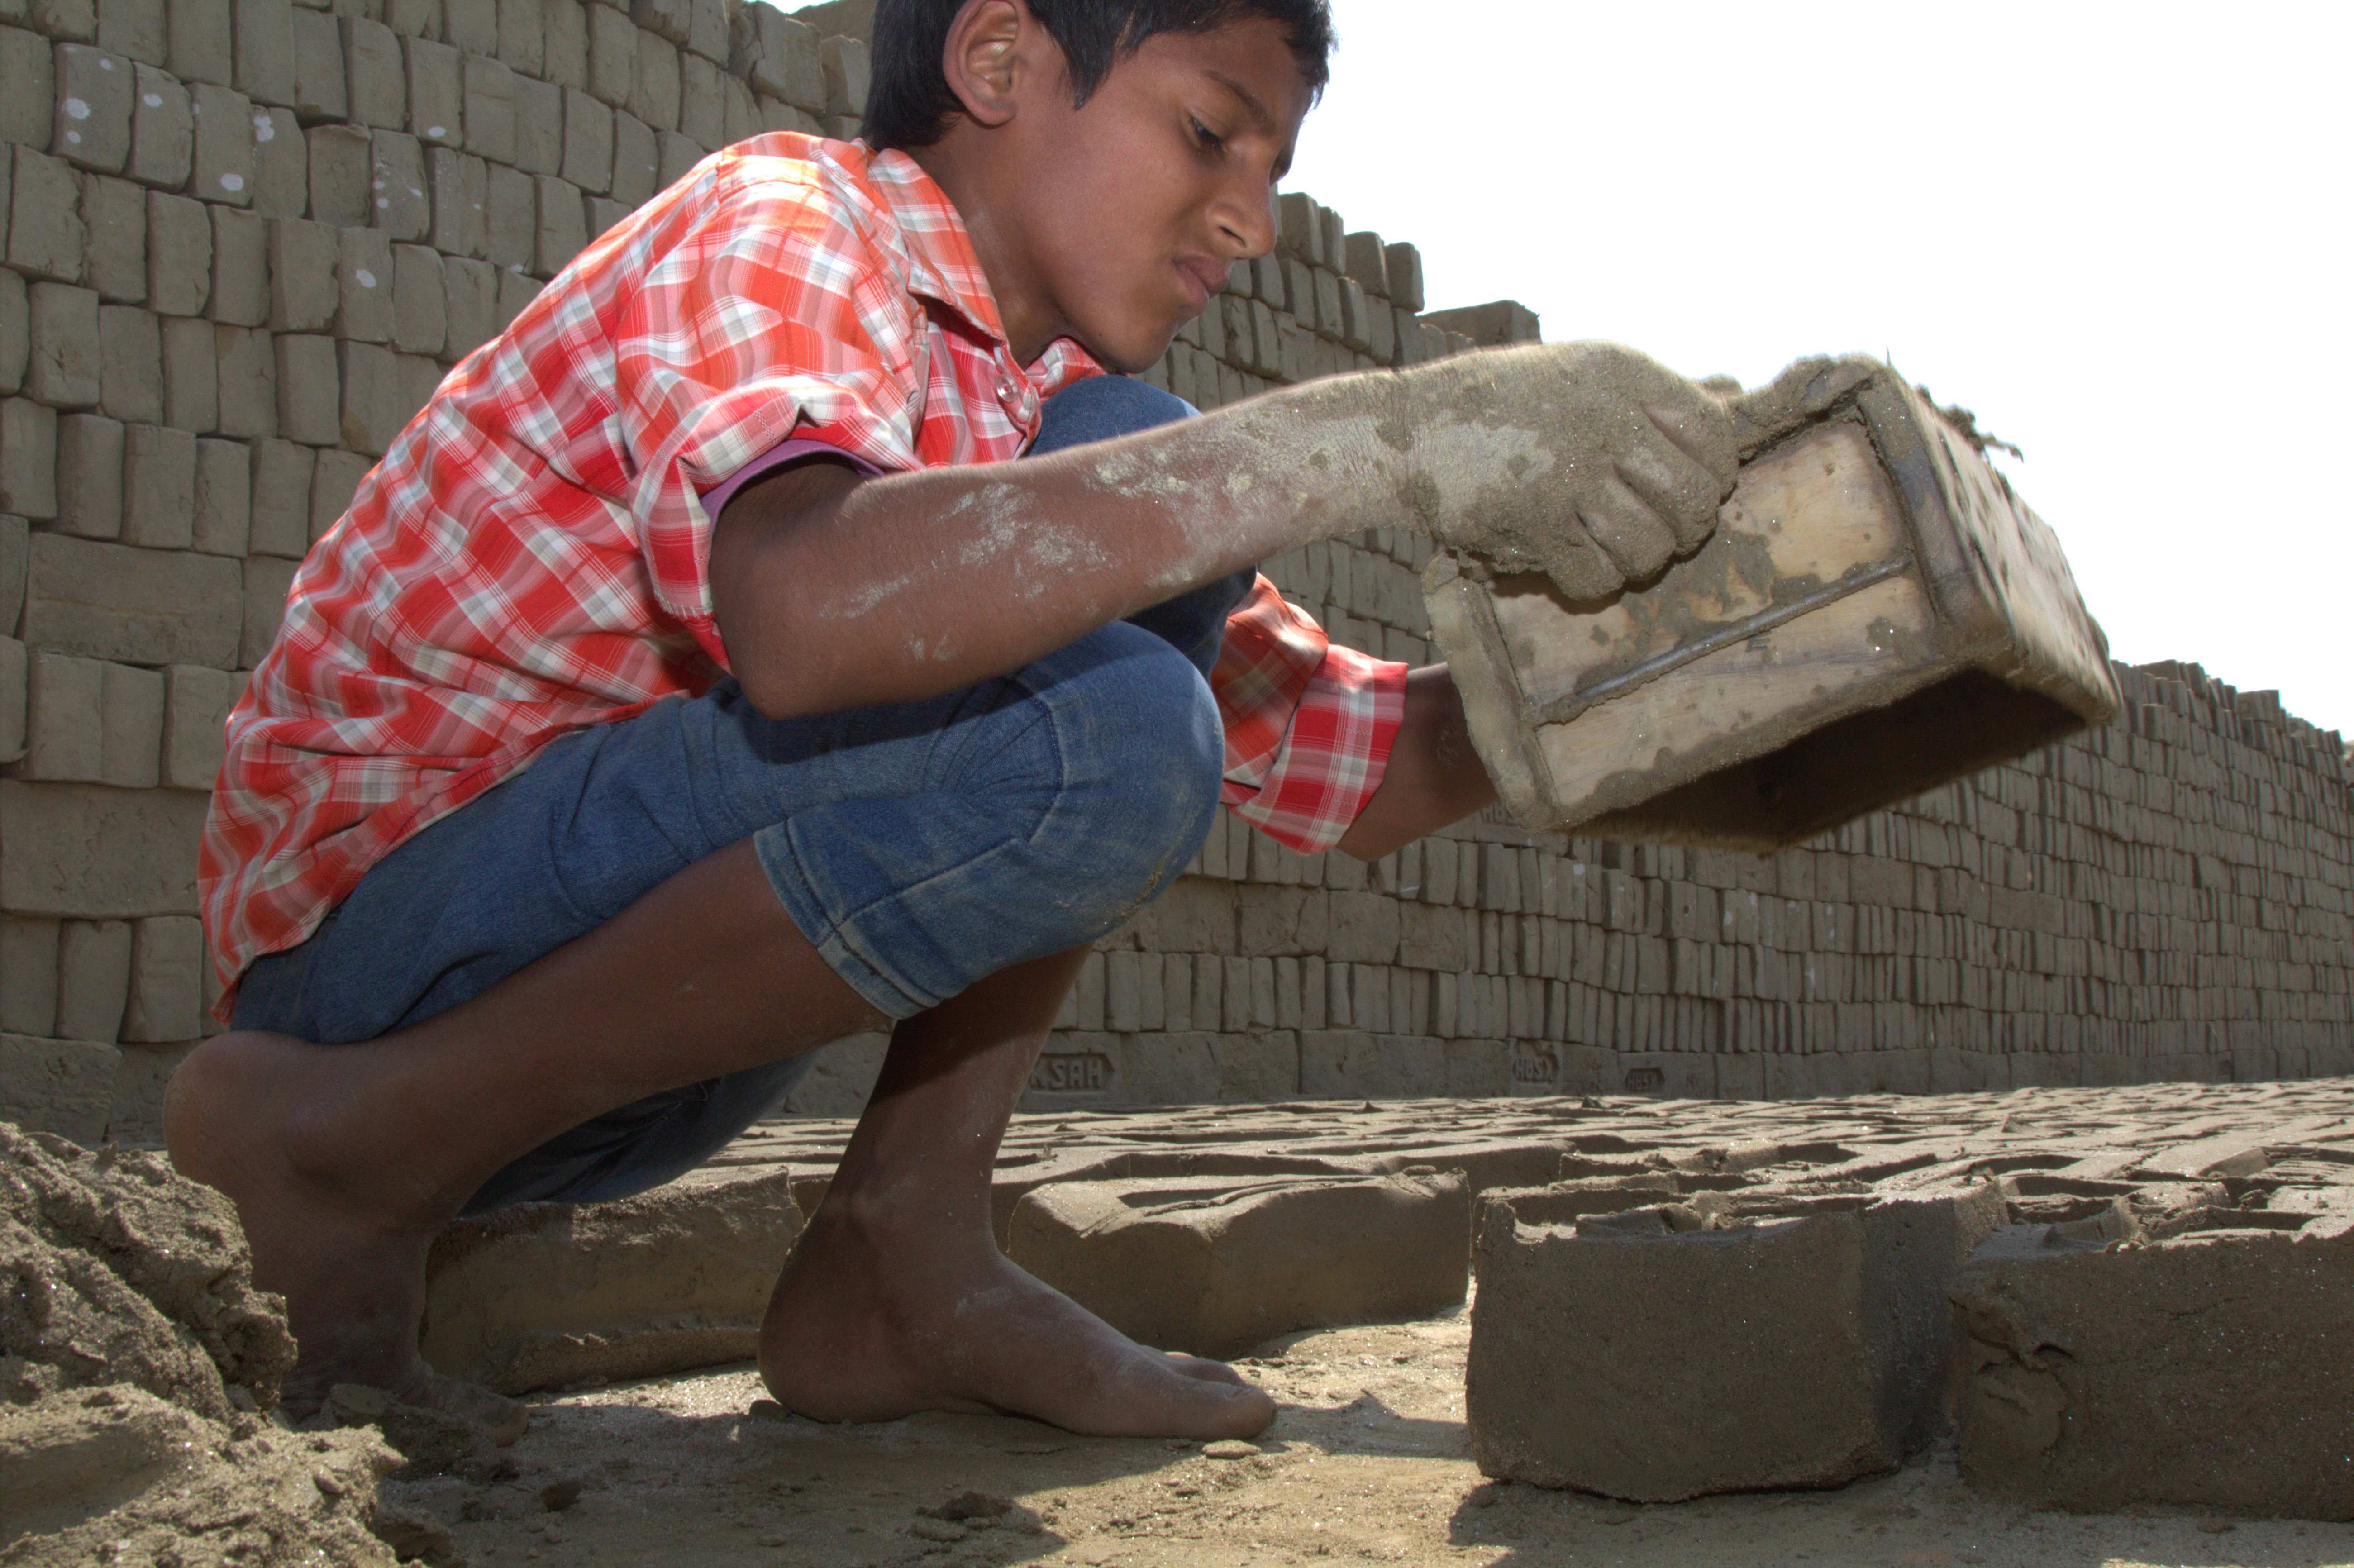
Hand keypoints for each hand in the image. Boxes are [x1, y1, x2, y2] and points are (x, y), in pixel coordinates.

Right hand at [1389, 345, 1879, 601]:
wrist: (1405, 430)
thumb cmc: (1500, 405)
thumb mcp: (1579, 372)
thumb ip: (1645, 394)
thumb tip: (1731, 397)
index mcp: (1623, 375)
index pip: (1714, 436)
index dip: (1713, 476)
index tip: (1688, 491)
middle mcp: (1605, 420)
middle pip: (1693, 500)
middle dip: (1683, 531)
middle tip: (1656, 535)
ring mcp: (1570, 473)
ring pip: (1650, 547)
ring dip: (1637, 563)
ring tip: (1612, 553)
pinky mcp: (1535, 522)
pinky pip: (1598, 576)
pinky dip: (1593, 584)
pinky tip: (1573, 567)